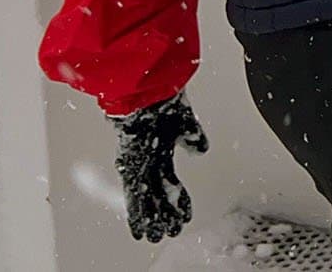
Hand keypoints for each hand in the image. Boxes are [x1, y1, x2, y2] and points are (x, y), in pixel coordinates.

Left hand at [112, 91, 207, 242]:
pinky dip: (136, 217)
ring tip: (154, 238)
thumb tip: (201, 150)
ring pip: (146, 202)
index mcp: (162, 153)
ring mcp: (139, 168)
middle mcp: (150, 164)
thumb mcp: (184, 122)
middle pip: (158, 197)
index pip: (172, 183)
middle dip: (164, 216)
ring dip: (151, 222)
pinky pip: (134, 199)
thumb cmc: (164, 102)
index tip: (183, 216)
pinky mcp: (131, 170)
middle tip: (167, 234)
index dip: (178, 201)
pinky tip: (137, 231)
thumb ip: (192, 137)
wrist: (146, 93)